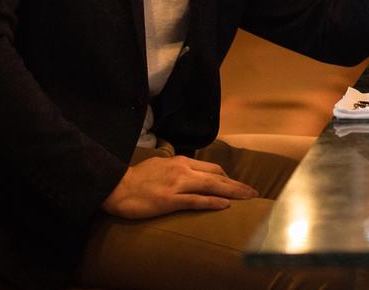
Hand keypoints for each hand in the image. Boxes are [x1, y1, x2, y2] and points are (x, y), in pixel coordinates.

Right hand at [100, 155, 257, 219]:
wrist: (115, 186)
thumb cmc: (135, 179)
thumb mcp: (160, 166)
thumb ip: (176, 169)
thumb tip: (189, 174)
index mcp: (180, 162)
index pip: (212, 168)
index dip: (228, 177)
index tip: (238, 185)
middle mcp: (182, 170)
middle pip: (218, 176)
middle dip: (237, 184)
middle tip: (253, 192)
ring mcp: (177, 184)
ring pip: (212, 186)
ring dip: (233, 192)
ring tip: (248, 198)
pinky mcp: (170, 199)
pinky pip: (196, 201)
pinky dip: (213, 202)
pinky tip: (225, 206)